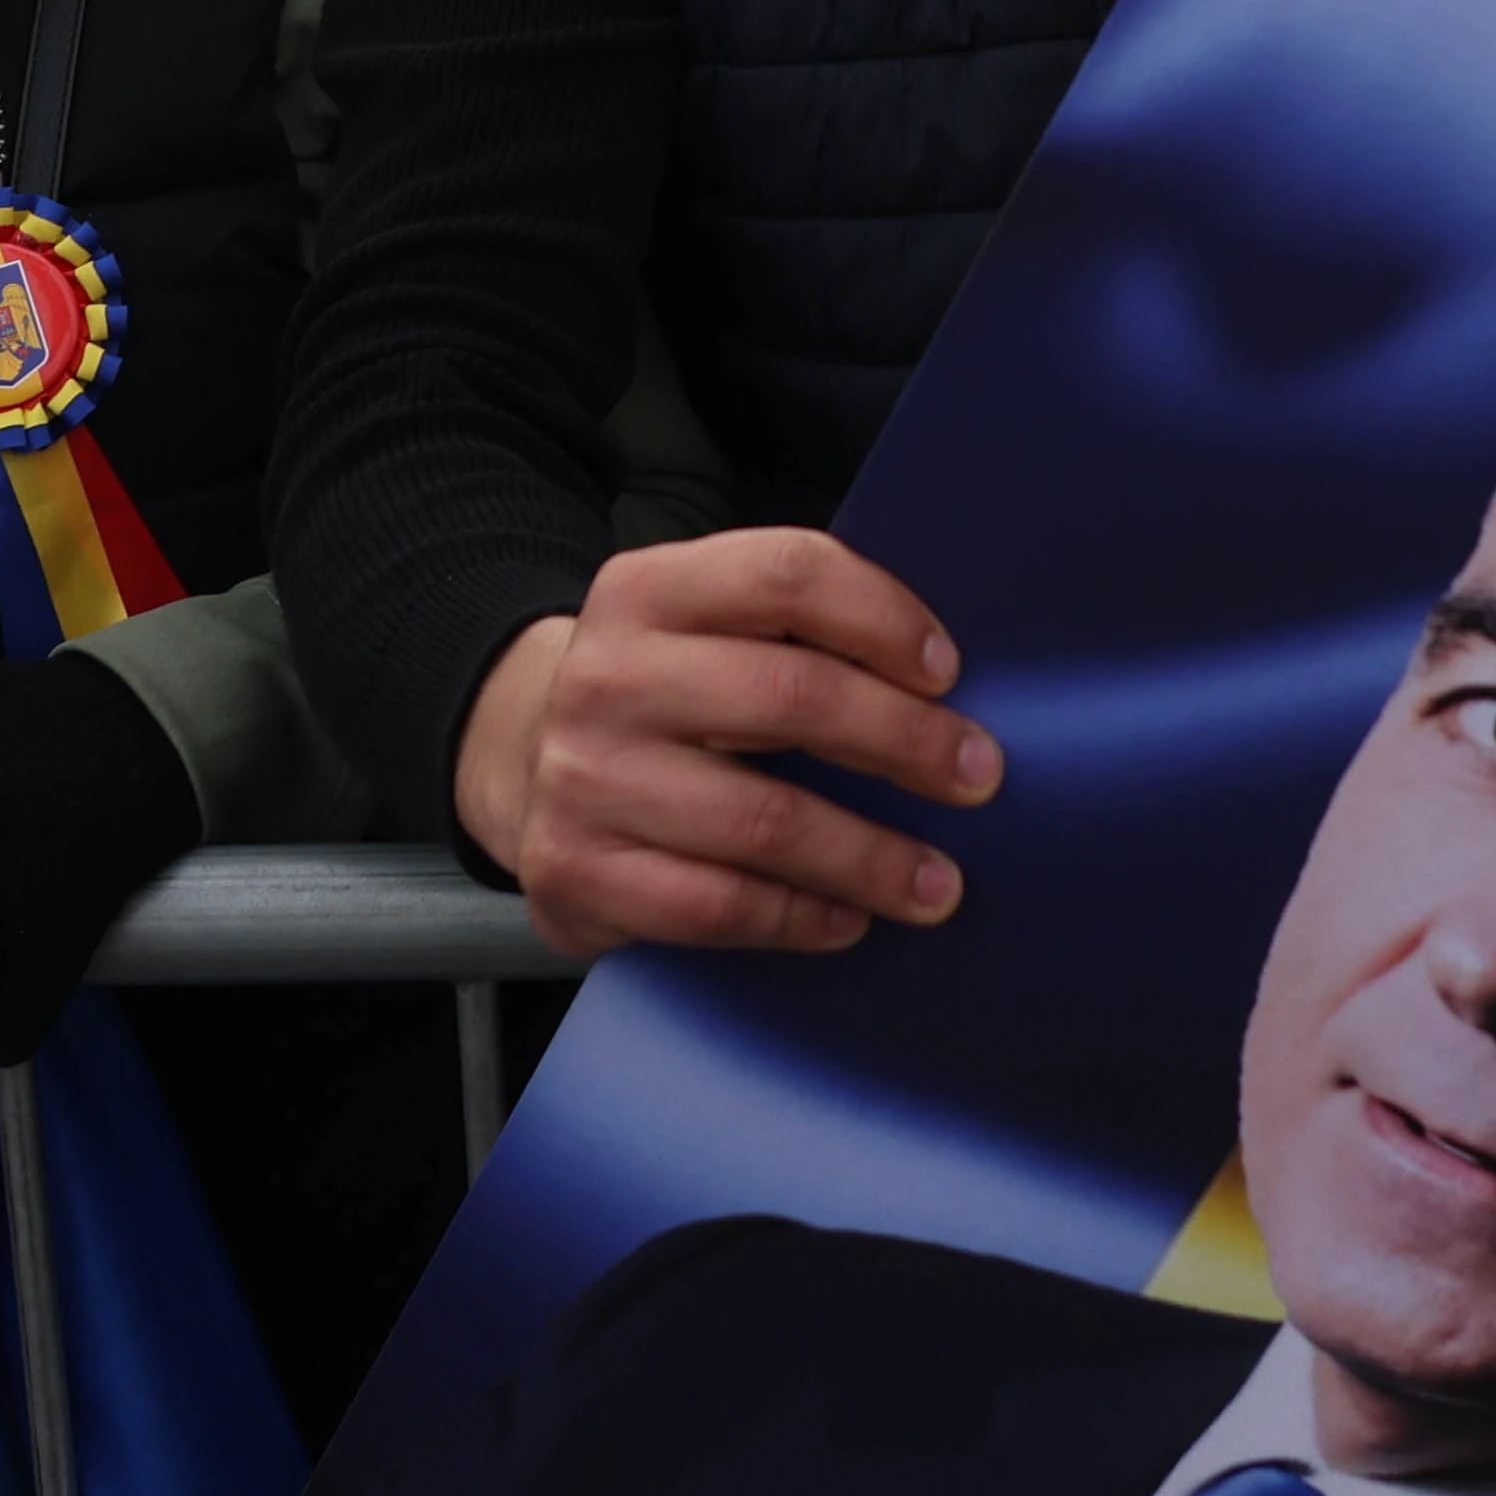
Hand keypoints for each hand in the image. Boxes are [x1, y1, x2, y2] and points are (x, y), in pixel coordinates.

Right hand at [449, 530, 992, 959]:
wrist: (519, 759)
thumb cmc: (662, 696)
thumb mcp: (702, 628)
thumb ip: (796, 633)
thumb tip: (943, 687)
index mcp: (648, 589)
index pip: (788, 575)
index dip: (883, 618)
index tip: (948, 672)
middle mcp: (606, 675)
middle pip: (789, 697)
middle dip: (903, 743)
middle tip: (977, 778)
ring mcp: (582, 778)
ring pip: (762, 820)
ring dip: (869, 857)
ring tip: (937, 882)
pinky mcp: (574, 870)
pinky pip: (714, 904)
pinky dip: (797, 917)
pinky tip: (847, 920)